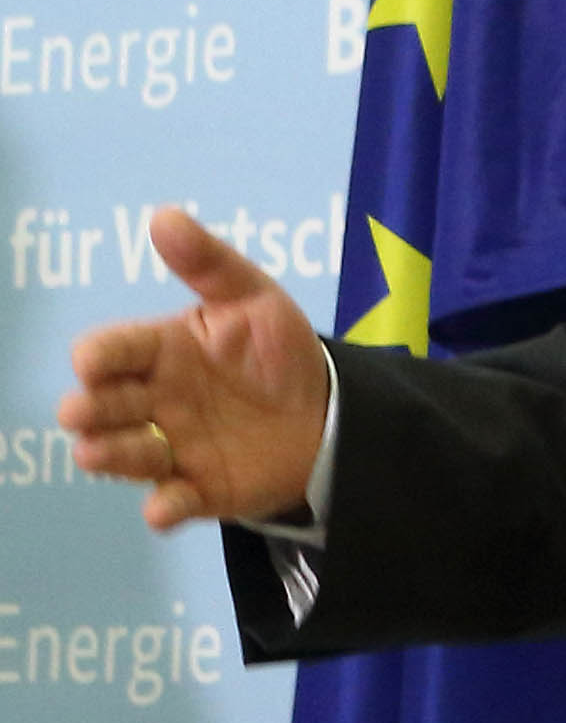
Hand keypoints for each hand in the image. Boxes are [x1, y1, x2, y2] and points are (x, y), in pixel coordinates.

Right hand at [58, 207, 330, 532]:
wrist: (327, 411)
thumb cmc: (276, 351)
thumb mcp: (253, 297)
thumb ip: (209, 262)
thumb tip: (162, 216)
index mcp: (161, 352)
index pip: (113, 352)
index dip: (98, 358)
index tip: (92, 362)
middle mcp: (154, 402)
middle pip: (104, 407)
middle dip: (88, 410)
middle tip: (81, 412)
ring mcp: (173, 447)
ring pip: (124, 456)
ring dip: (110, 456)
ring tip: (96, 454)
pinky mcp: (199, 489)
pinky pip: (172, 502)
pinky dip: (164, 507)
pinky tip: (164, 507)